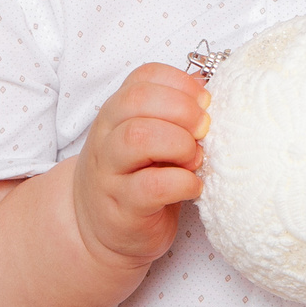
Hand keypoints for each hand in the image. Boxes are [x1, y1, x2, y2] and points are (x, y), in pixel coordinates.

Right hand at [71, 63, 209, 270]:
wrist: (97, 230)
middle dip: (182, 109)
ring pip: (138, 137)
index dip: (181, 83)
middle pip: (138, 100)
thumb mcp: (149, 137)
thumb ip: (173, 112)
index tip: (205, 102)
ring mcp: (110, 172)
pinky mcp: (122, 207)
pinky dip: (182, 182)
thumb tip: (208, 88)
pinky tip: (193, 187)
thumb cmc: (135, 178)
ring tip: (196, 159)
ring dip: (179, 143)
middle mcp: (106, 136)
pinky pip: (152, 186)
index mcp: (117, 112)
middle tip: (204, 129)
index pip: (144, 77)